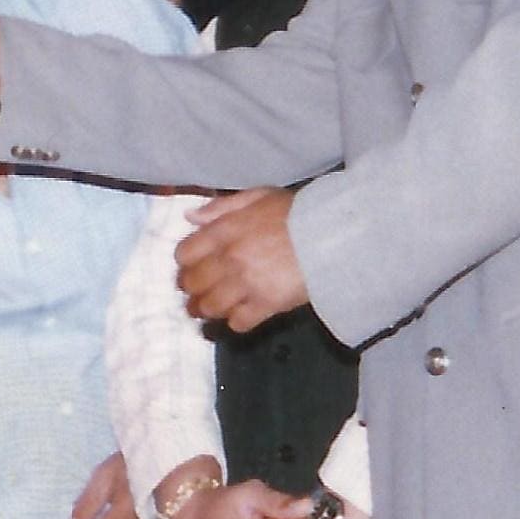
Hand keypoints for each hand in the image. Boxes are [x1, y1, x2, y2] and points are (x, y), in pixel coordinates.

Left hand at [176, 188, 309, 332]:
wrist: (335, 234)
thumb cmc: (299, 212)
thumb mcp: (259, 196)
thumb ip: (222, 207)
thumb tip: (190, 217)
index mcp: (224, 231)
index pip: (184, 254)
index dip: (186, 262)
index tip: (192, 266)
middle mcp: (230, 259)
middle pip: (193, 284)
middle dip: (191, 289)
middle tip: (197, 292)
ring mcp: (246, 284)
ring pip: (210, 307)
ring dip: (207, 309)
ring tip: (211, 309)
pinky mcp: (266, 304)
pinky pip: (238, 322)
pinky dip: (235, 321)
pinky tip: (241, 315)